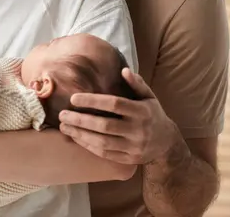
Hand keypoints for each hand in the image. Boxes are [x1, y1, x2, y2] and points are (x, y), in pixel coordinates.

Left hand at [59, 68, 180, 164]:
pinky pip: (105, 154)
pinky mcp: (129, 159)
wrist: (166, 142)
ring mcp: (134, 146)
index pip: (114, 104)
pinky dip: (88, 146)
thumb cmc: (152, 114)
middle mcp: (138, 130)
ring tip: (64, 126)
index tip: (73, 98)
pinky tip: (76, 137)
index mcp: (142, 111)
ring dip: (80, 134)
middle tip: (62, 114)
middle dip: (81, 120)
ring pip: (103, 142)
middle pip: (105, 125)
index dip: (93, 101)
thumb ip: (137, 83)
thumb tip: (124, 70)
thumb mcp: (149, 97)